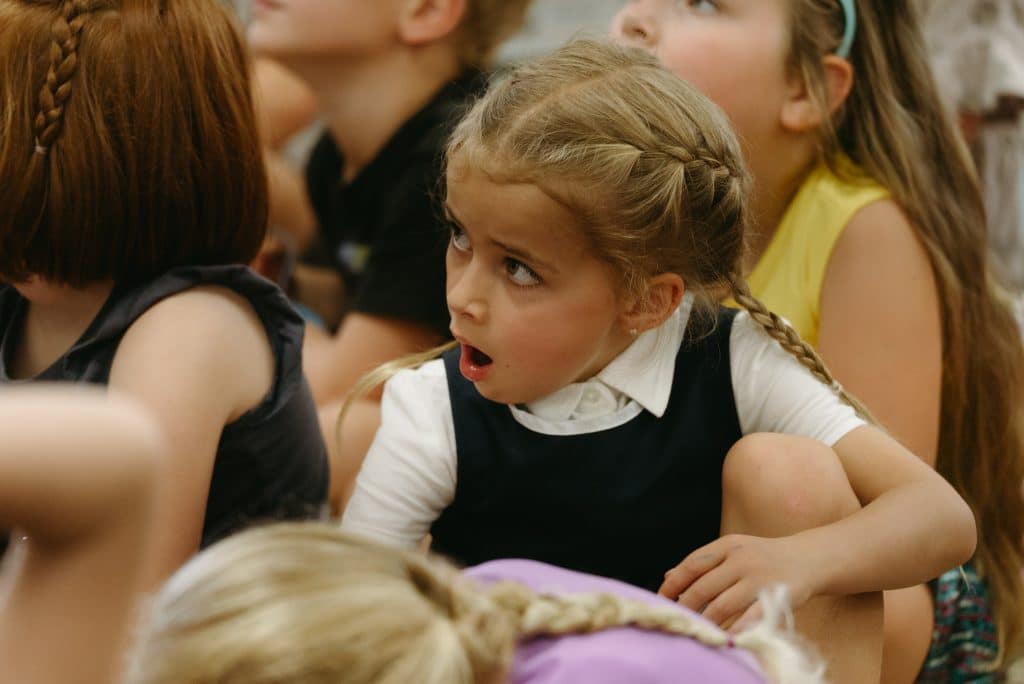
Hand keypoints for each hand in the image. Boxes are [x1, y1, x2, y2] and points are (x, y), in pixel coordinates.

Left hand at [659, 534, 817, 631]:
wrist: (809, 558)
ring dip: (706, 621)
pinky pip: (749, 618)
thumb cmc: (763, 557)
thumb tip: (668, 576)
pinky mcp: (776, 597)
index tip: (662, 599)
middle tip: (676, 620)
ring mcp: (759, 578)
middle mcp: (742, 559)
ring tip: (696, 631)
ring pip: (722, 606)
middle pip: (703, 587)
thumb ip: (703, 563)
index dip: (673, 584)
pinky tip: (725, 637)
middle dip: (685, 607)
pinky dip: (735, 630)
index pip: (692, 565)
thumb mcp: (733, 550)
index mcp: (728, 545)